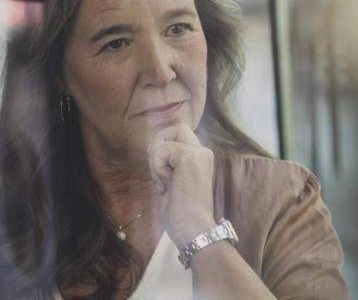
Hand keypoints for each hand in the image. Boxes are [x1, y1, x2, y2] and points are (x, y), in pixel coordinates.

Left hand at [148, 123, 216, 247]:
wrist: (194, 230)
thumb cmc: (182, 214)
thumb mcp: (172, 182)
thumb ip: (169, 164)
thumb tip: (155, 149)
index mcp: (201, 157)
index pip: (179, 134)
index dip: (164, 146)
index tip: (162, 172)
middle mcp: (202, 151)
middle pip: (176, 128)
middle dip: (158, 145)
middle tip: (158, 171)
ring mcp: (197, 153)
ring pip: (164, 138)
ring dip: (156, 160)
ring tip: (165, 182)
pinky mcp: (189, 157)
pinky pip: (161, 150)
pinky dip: (157, 167)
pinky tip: (167, 184)